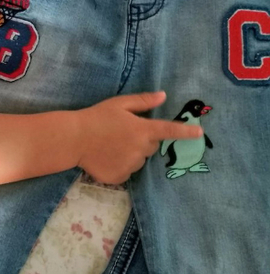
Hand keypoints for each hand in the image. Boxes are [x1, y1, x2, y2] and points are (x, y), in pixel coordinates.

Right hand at [76, 91, 202, 184]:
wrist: (74, 139)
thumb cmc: (97, 117)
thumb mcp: (119, 104)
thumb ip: (143, 101)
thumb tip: (163, 96)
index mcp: (143, 130)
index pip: (169, 131)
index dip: (186, 132)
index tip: (200, 134)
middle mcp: (141, 150)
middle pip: (151, 146)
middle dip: (142, 140)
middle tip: (123, 133)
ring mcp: (131, 166)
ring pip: (139, 160)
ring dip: (132, 154)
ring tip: (112, 145)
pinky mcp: (120, 177)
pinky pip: (128, 172)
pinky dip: (121, 165)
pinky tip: (107, 157)